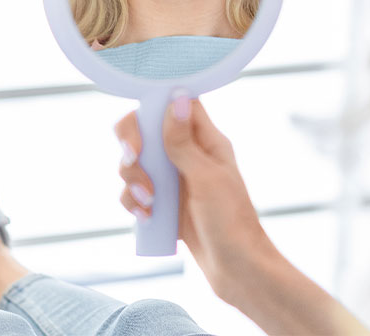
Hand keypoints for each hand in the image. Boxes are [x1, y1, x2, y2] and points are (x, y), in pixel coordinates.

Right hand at [116, 96, 274, 302]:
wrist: (237, 272)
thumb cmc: (232, 223)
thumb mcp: (207, 178)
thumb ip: (184, 141)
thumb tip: (176, 97)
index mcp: (205, 140)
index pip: (174, 103)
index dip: (153, 106)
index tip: (142, 125)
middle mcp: (187, 154)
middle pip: (145, 130)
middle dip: (132, 147)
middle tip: (135, 162)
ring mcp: (173, 178)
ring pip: (134, 162)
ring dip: (132, 180)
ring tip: (148, 202)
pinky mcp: (163, 202)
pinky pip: (133, 191)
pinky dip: (133, 202)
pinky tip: (147, 217)